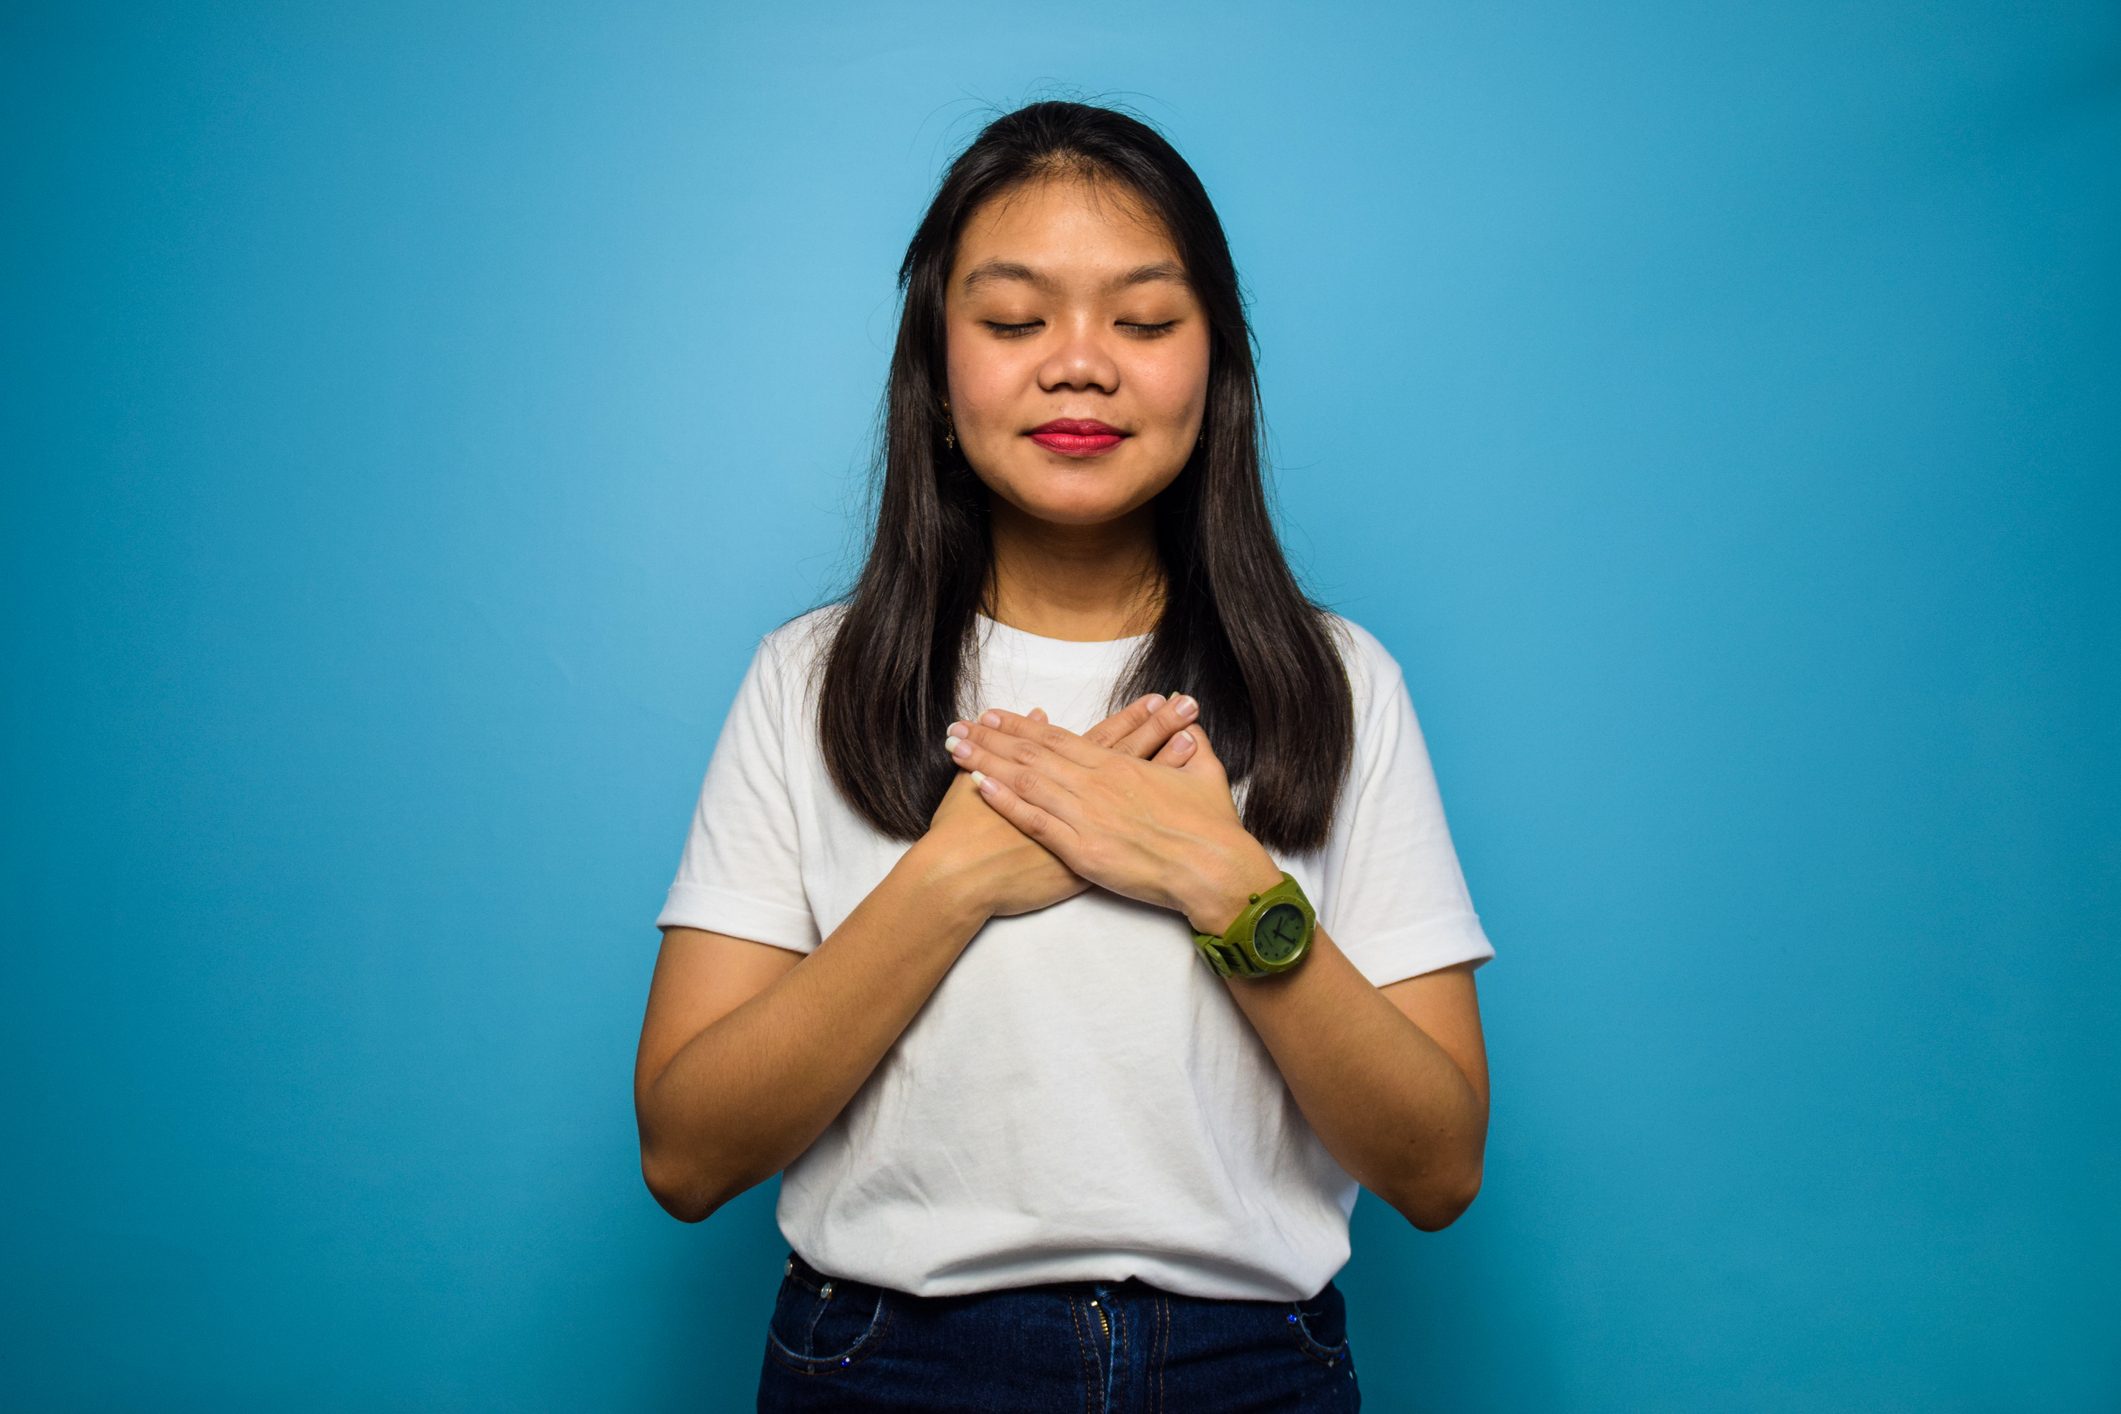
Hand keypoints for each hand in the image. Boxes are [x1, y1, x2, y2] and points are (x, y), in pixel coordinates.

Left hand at [942, 700, 1281, 931]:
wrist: (1214, 867)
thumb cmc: (1212, 827)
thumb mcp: (1206, 774)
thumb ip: (1194, 745)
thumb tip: (1191, 726)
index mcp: (1119, 766)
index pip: (1060, 739)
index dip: (1023, 726)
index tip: (995, 715)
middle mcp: (1096, 784)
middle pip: (1032, 754)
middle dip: (992, 738)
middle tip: (960, 726)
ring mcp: (1086, 816)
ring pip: (1025, 781)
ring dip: (987, 762)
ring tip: (956, 748)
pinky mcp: (1082, 849)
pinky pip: (1035, 821)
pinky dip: (1006, 801)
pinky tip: (980, 787)